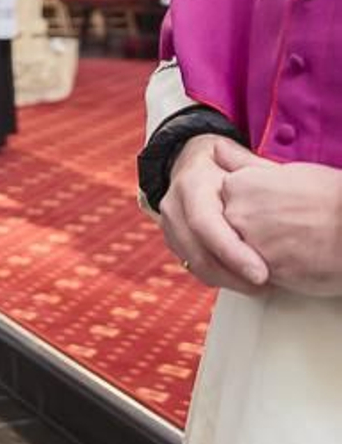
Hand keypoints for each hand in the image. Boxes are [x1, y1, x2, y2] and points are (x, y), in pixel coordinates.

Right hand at [159, 134, 268, 291]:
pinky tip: (245, 279)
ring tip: (263, 287)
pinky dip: (221, 278)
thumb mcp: (235, 156)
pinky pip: (195, 267)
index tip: (260, 273)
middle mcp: (174, 207)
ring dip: (229, 281)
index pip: (205, 224)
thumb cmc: (218, 162)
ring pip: (196, 265)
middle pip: (198, 252)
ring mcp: (169, 226)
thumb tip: (274, 182)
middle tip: (267, 287)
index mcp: (190, 185)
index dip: (232, 252)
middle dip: (233, 276)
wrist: (188, 164)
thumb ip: (253, 168)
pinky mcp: (174, 242)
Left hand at [220, 153, 341, 296]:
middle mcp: (235, 213)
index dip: (258, 209)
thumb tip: (218, 149)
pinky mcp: (262, 270)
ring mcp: (247, 242)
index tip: (280, 209)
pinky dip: (277, 270)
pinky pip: (259, 273)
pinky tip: (299, 259)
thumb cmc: (331, 196)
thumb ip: (245, 164)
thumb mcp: (285, 170)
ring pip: (244, 252)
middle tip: (292, 227)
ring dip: (265, 251)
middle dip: (258, 231)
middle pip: (233, 228)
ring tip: (298, 243)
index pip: (230, 203)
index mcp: (238, 185)